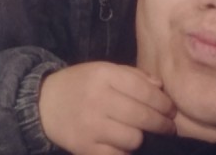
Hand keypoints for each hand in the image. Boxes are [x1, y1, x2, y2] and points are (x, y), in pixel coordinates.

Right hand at [38, 61, 175, 154]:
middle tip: (169, 126)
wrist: (44, 104)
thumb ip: (132, 75)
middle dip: (162, 123)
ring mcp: (91, 126)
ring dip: (142, 137)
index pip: (143, 90)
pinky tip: (124, 143)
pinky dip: (125, 150)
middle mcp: (98, 99)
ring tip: (142, 133)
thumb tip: (160, 88)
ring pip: (134, 139)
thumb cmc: (80, 84)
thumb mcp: (103, 70)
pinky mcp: (85, 148)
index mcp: (103, 75)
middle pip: (142, 116)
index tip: (171, 109)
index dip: (163, 102)